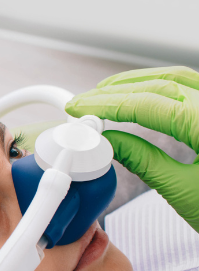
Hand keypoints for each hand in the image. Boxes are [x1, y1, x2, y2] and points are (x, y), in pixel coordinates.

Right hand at [64, 66, 198, 231]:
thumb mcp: (185, 192)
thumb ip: (145, 162)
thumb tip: (111, 142)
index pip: (151, 103)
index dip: (110, 103)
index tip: (83, 107)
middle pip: (163, 83)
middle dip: (118, 90)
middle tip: (86, 102)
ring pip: (177, 79)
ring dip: (137, 83)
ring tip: (106, 95)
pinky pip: (189, 88)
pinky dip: (159, 88)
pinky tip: (140, 97)